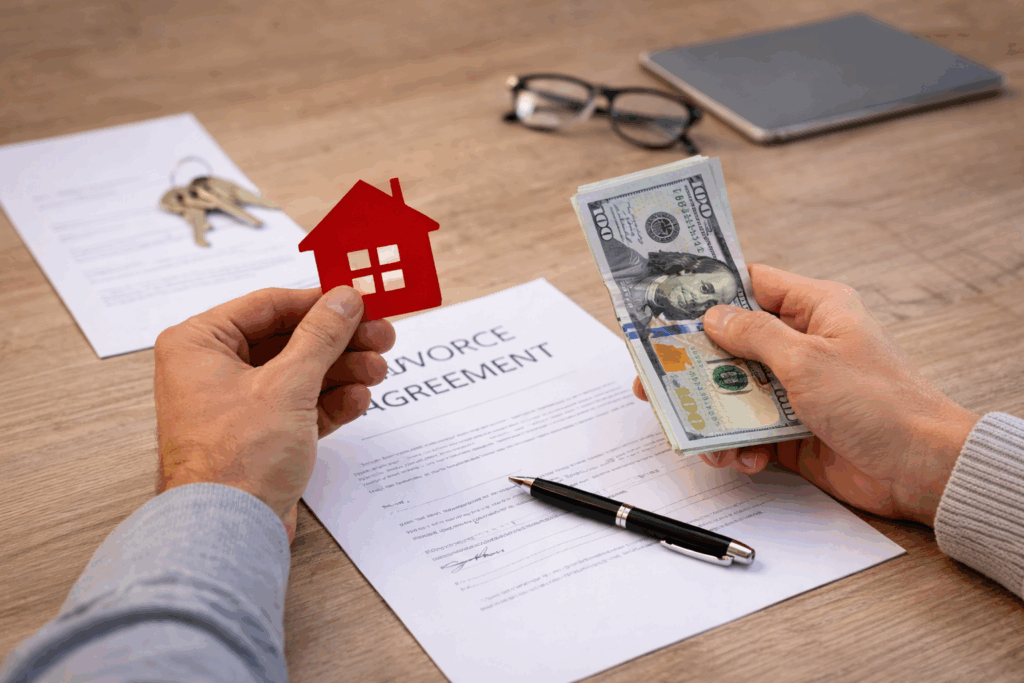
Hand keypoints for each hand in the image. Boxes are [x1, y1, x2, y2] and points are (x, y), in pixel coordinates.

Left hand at [154, 286, 394, 540]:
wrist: (227, 532)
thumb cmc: (234, 460)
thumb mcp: (288, 384)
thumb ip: (321, 336)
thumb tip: (344, 299)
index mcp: (199, 344)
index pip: (270, 305)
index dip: (320, 302)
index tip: (360, 301)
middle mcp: (212, 370)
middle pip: (290, 340)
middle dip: (340, 342)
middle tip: (382, 336)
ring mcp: (236, 404)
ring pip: (300, 373)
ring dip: (342, 371)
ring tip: (376, 370)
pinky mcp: (259, 435)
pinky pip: (300, 406)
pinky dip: (330, 402)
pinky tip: (358, 400)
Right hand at [632, 265, 977, 525]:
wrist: (922, 470)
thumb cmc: (879, 403)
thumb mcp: (807, 359)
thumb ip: (753, 336)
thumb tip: (713, 316)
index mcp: (816, 310)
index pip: (753, 285)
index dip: (710, 290)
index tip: (667, 302)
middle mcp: (804, 346)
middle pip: (733, 345)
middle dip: (696, 364)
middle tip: (656, 377)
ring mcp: (798, 390)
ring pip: (736, 393)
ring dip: (714, 414)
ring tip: (697, 434)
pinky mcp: (795, 431)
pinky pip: (750, 432)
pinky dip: (738, 445)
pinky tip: (740, 458)